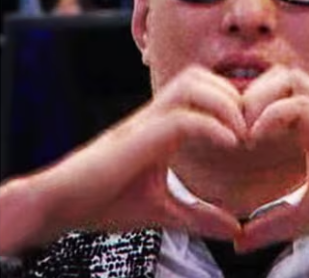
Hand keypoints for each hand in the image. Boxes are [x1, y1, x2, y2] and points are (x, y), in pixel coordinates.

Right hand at [0, 66, 245, 254]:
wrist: (59, 206)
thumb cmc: (104, 202)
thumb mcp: (163, 210)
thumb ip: (199, 217)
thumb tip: (235, 230)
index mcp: (161, 124)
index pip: (200, 89)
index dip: (230, 101)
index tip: (249, 130)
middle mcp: (154, 114)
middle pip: (199, 76)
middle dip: (232, 95)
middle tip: (248, 127)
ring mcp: (146, 121)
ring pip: (192, 85)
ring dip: (224, 104)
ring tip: (240, 135)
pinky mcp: (139, 137)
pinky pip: (183, 118)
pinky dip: (212, 127)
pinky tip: (228, 145)